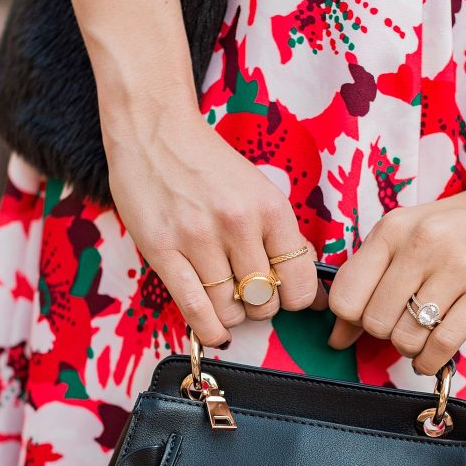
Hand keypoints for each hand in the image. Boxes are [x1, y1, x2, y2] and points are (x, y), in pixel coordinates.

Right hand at [103, 95, 318, 346]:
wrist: (156, 132)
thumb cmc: (210, 165)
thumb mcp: (259, 190)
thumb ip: (283, 236)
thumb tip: (310, 285)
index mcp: (271, 209)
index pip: (299, 281)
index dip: (296, 298)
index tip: (285, 295)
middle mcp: (238, 225)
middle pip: (265, 301)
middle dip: (262, 307)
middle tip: (251, 295)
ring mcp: (199, 239)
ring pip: (231, 310)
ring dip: (233, 316)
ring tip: (228, 302)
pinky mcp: (163, 251)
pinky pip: (194, 309)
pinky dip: (209, 329)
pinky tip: (215, 333)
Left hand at [327, 185, 465, 374]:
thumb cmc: (461, 228)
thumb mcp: (409, 238)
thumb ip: (370, 279)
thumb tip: (336, 336)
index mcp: (393, 228)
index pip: (346, 294)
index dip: (351, 318)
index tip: (366, 319)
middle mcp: (422, 244)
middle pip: (375, 321)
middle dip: (384, 334)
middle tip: (402, 325)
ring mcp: (457, 267)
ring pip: (407, 337)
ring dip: (410, 349)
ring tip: (421, 337)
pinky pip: (442, 345)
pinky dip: (430, 361)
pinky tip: (431, 356)